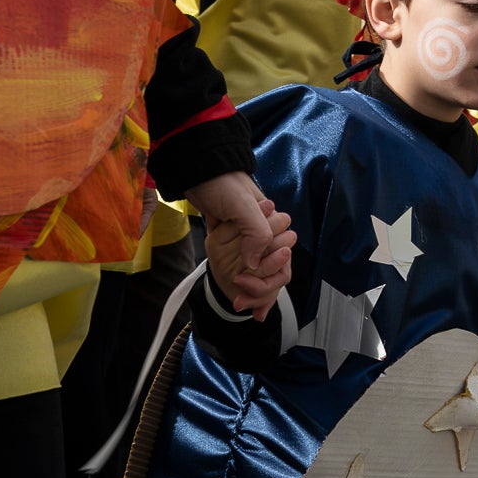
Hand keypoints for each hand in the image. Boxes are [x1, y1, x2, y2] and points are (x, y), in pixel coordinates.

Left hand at [188, 171, 294, 319]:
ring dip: (253, 289)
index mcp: (270, 222)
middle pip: (272, 267)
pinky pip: (239, 263)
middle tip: (242, 301)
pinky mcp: (228, 239)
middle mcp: (261, 231)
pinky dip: (243, 281)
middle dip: (262, 287)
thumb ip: (257, 233)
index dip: (270, 274)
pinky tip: (242, 298)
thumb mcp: (243, 205)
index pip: (281, 256)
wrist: (196, 171)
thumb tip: (254, 264)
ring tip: (242, 306)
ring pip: (256, 269)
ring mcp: (244, 236)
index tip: (246, 284)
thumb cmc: (222, 184)